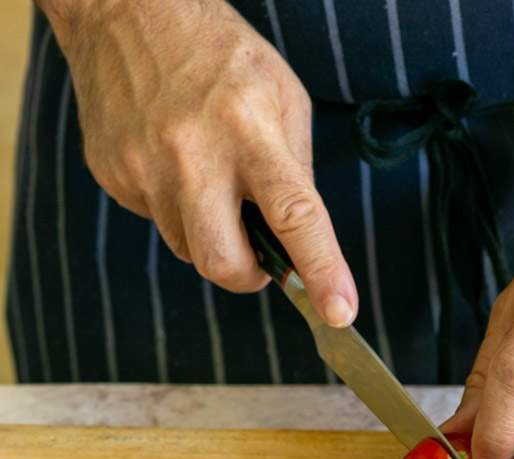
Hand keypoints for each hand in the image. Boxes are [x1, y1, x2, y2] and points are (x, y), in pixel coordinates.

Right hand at [52, 0, 356, 323]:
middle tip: (261, 258)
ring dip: (212, 236)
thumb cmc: (220, 56)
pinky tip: (174, 164)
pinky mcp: (114, 174)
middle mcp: (194, 153)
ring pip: (189, 250)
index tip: (339, 313)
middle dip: (250, 277)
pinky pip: (157, 222)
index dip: (321, 270)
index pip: (294, 215)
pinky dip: (177, 210)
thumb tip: (303, 245)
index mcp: (250, 129)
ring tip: (212, 183)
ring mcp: (146, 166)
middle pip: (224, 263)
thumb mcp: (281, 99)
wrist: (125, 10)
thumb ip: (296, 174)